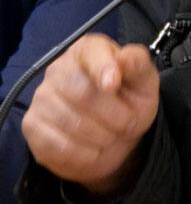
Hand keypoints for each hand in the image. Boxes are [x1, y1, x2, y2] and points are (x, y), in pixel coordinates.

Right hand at [21, 33, 158, 196]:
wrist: (117, 133)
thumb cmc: (131, 98)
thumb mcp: (144, 80)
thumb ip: (136, 64)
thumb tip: (122, 58)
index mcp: (89, 49)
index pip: (92, 54)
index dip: (103, 69)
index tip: (113, 86)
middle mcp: (59, 68)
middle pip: (83, 94)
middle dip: (115, 116)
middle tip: (128, 123)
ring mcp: (42, 97)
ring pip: (71, 123)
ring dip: (102, 137)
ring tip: (112, 135)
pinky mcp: (32, 126)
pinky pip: (58, 146)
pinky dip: (84, 154)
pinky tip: (94, 149)